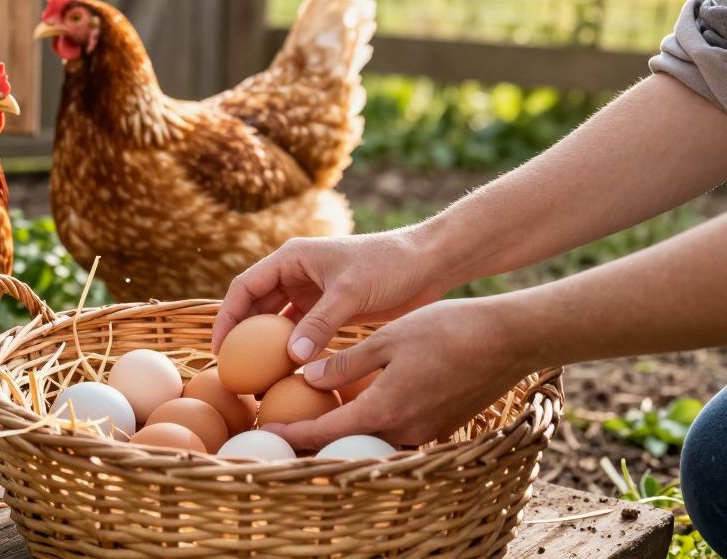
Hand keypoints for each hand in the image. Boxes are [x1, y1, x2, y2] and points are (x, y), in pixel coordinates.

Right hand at [212, 227, 449, 362]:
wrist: (429, 263)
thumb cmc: (389, 266)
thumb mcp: (350, 292)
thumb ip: (320, 323)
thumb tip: (290, 357)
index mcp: (291, 259)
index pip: (245, 287)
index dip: (227, 317)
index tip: (220, 349)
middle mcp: (296, 274)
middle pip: (256, 306)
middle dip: (242, 336)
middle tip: (234, 370)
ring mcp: (312, 292)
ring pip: (276, 321)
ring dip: (265, 345)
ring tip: (256, 376)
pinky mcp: (330, 310)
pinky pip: (300, 331)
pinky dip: (291, 350)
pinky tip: (287, 373)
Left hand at [264, 297, 533, 449]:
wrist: (509, 340)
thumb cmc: (447, 331)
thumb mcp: (388, 339)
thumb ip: (346, 363)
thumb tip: (307, 376)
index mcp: (384, 409)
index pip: (325, 432)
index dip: (292, 432)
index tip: (265, 430)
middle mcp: (404, 431)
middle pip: (347, 443)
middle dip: (314, 437)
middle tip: (283, 424)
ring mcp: (426, 433)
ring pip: (373, 439)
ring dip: (345, 432)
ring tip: (315, 415)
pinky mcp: (441, 426)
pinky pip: (397, 432)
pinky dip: (373, 424)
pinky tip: (361, 406)